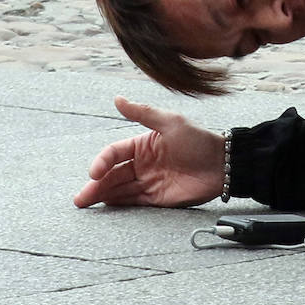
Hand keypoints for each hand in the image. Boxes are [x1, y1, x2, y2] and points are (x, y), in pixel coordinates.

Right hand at [73, 96, 224, 207]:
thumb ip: (143, 112)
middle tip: (81, 197)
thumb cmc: (199, 140)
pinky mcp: (156, 198)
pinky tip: (105, 206)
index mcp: (143, 144)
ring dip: (102, 196)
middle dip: (95, 185)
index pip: (114, 153)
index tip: (94, 173)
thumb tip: (117, 98)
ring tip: (85, 203)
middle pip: (112, 174)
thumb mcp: (170, 122)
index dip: (102, 162)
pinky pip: (133, 201)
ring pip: (119, 189)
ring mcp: (148, 181)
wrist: (223, 165)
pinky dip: (118, 204)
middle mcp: (142, 163)